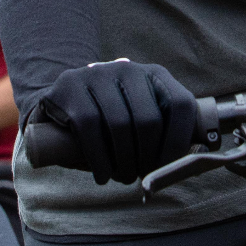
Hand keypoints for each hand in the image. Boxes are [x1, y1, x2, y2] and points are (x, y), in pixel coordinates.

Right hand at [35, 61, 196, 185]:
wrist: (61, 106)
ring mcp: (96, 73)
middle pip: (149, 119)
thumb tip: (185, 167)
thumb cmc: (110, 123)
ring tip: (123, 177)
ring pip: (119, 125)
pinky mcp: (69, 85)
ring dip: (124, 162)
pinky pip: (90, 128)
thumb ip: (163, 134)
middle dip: (147, 157)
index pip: (180, 104)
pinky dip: (100, 159)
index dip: (179, 141)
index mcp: (154, 74)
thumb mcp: (140, 119)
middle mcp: (127, 68)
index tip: (169, 168)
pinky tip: (103, 175)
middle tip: (141, 177)